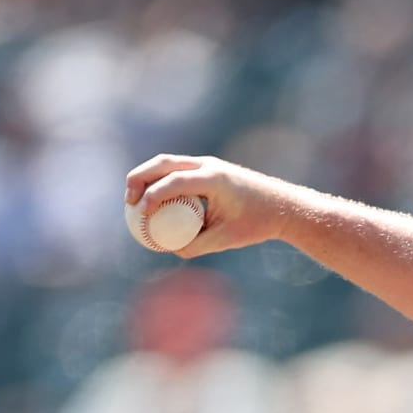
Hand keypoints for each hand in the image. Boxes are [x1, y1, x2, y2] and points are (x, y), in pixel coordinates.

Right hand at [123, 155, 296, 257]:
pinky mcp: (208, 168)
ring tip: (134, 200)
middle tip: (128, 202)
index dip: (153, 196)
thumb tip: (169, 250)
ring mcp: (208, 163)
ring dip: (147, 176)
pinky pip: (177, 169)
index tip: (141, 214)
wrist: (283, 206)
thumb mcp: (227, 239)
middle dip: (139, 179)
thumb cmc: (258, 223)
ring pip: (168, 162)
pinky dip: (160, 179)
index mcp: (214, 178)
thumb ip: (198, 246)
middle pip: (163, 163)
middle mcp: (208, 165)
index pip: (174, 181)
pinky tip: (152, 197)